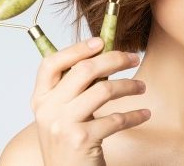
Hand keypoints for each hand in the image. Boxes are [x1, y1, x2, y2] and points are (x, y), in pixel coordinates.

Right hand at [30, 37, 149, 165]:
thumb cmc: (68, 142)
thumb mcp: (61, 114)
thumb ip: (73, 88)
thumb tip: (101, 56)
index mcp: (40, 98)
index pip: (51, 63)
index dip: (76, 48)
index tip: (100, 41)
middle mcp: (48, 109)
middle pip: (84, 70)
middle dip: (114, 59)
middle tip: (133, 58)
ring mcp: (63, 125)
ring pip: (103, 90)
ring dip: (129, 85)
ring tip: (142, 87)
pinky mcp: (82, 140)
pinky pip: (116, 119)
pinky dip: (135, 115)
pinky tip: (143, 114)